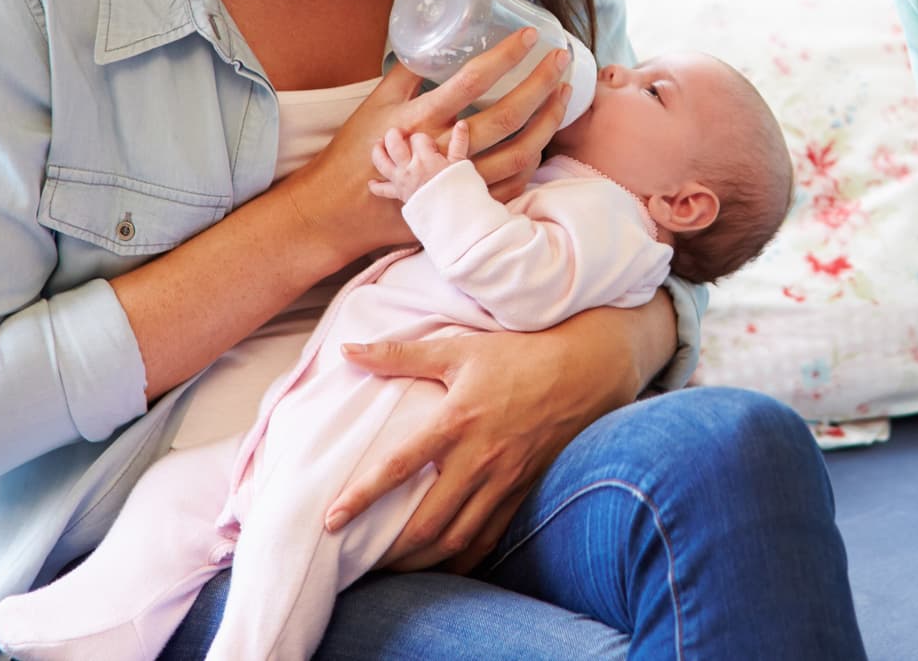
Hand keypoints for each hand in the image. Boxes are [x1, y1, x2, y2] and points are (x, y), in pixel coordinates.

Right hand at [283, 29, 572, 266]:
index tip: (529, 36)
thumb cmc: (355, 152)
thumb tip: (433, 37)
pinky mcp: (463, 205)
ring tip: (562, 94)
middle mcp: (442, 151)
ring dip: (549, 122)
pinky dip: (534, 160)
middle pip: (507, 116)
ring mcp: (458, 182)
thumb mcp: (375, 104)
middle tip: (560, 58)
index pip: (472, 80)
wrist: (339, 212)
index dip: (506, 56)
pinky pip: (514, 184)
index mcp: (420, 119)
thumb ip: (407, 72)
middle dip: (541, 83)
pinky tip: (543, 138)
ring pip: (521, 154)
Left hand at [321, 302, 650, 571]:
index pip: (398, 467)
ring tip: (395, 569)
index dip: (361, 497)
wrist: (586, 368)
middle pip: (427, 522)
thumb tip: (347, 352)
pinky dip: (465, 558)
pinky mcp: (525, 489)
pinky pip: (491, 536)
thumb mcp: (459, 349)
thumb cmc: (519, 354)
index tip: (331, 520)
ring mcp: (505, 479)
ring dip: (422, 560)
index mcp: (456, 422)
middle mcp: (479, 458)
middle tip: (360, 561)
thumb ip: (400, 355)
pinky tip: (446, 565)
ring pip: (458, 538)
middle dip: (390, 550)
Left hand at [368, 127, 473, 202]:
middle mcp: (409, 168)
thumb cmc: (459, 190)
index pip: (418, 138)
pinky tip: (372, 183)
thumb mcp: (460, 165)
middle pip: (394, 143)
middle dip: (395, 134)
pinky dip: (376, 186)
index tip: (432, 146)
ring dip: (378, 150)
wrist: (453, 217)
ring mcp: (402, 181)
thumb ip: (459, 142)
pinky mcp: (399, 194)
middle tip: (400, 133)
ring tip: (379, 143)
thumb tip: (461, 123)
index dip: (424, 138)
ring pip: (381, 161)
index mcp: (426, 158)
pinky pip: (383, 190)